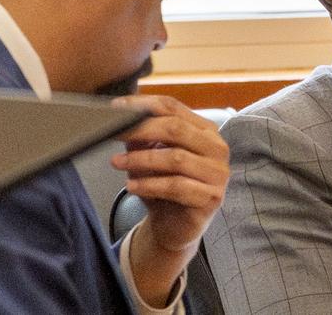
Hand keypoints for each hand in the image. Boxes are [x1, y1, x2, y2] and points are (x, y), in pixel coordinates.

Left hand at [110, 95, 229, 253]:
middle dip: (141, 129)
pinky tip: (131, 186)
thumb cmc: (164, 186)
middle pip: (176, 128)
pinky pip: (176, 186)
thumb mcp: (150, 156)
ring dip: (141, 159)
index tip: (116, 108)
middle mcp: (216, 147)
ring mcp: (218, 173)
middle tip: (113, 134)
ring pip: (176, 158)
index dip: (143, 105)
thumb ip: (142, 137)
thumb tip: (122, 118)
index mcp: (204, 130)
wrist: (174, 227)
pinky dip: (150, 184)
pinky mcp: (211, 197)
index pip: (173, 107)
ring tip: (117, 162)